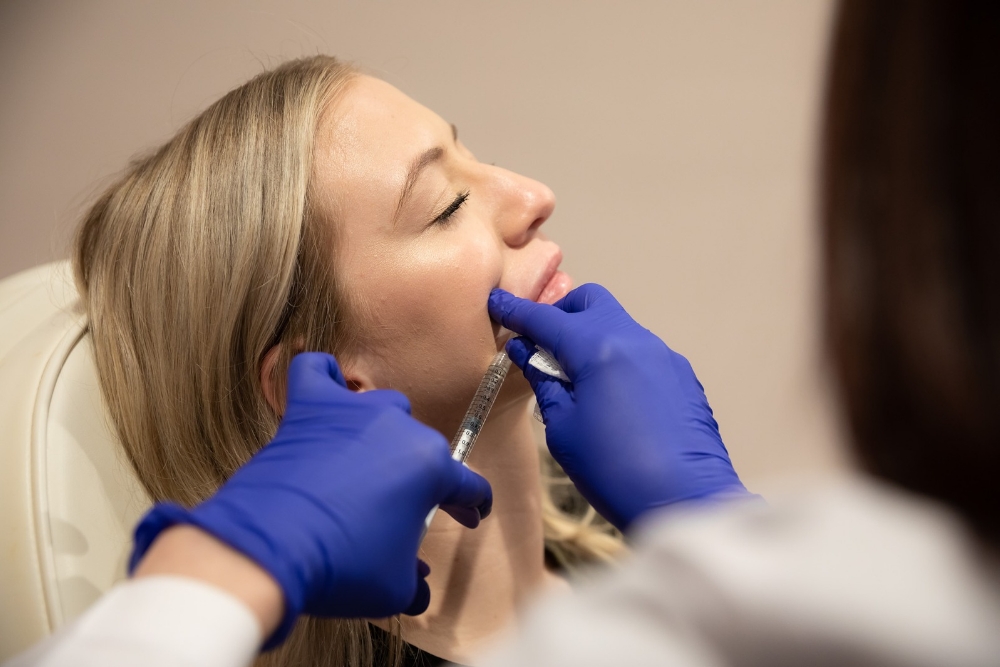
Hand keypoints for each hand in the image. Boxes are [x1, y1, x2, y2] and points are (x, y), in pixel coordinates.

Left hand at [129, 352, 492, 647]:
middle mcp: (399, 428)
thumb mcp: (395, 588)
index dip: (471, 506)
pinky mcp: (309, 409)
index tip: (469, 516)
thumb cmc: (341, 566)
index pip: (467, 484)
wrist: (270, 551)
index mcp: (431, 467)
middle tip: (402, 513)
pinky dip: (324, 380)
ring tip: (367, 467)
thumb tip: (416, 585)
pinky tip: (326, 393)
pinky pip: (317, 373)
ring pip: (384, 408)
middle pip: (423, 449)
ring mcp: (354, 412)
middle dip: (418, 482)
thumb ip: (415, 580)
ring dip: (382, 435)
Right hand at [489, 284, 749, 532]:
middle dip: (561, 313)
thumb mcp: (564, 429)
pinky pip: (641, 352)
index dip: (517, 311)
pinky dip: (617, 359)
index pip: (547, 319)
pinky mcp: (684, 377)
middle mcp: (635, 340)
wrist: (687, 503)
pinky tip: (611, 397)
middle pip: (590, 303)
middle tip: (540, 344)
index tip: (496, 302)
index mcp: (599, 349)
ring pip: (619, 325)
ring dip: (591, 338)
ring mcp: (664, 356)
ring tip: (575, 377)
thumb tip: (528, 353)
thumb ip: (545, 384)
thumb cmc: (614, 472)